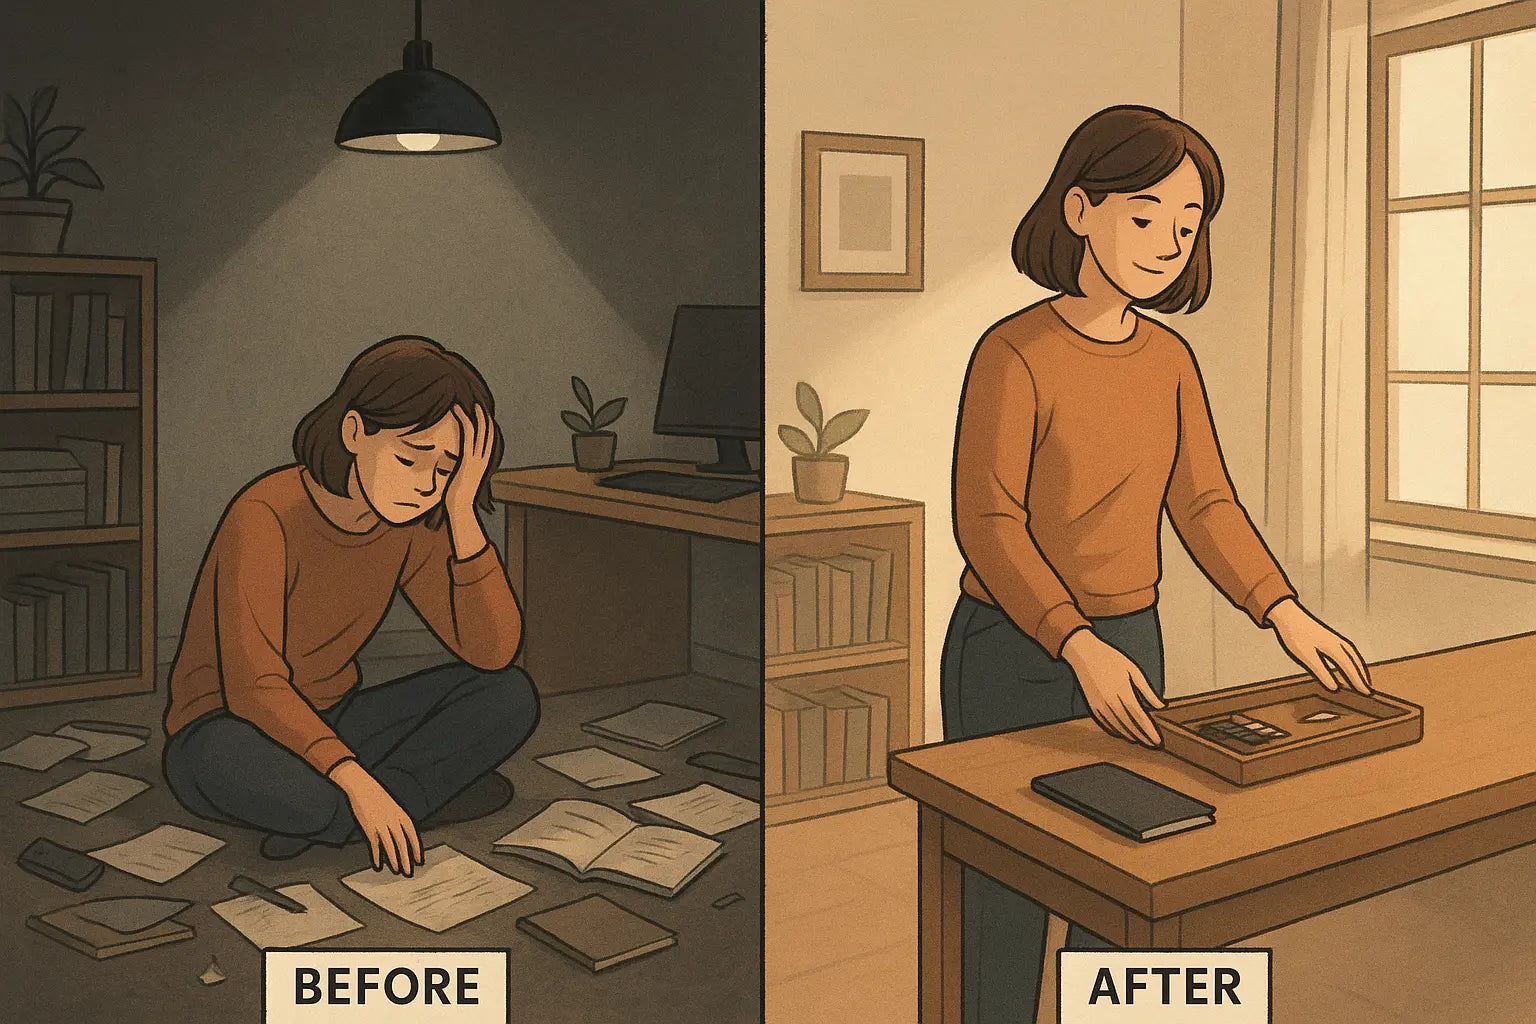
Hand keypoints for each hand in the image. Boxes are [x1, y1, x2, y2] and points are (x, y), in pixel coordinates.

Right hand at [329, 760, 422, 874]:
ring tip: (397, 870)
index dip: (417, 848)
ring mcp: (382, 824)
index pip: (413, 835)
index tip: (419, 860)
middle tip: (409, 871)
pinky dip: (377, 856)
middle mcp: (393, 820)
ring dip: (394, 860)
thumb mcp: (393, 807)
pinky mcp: (369, 828)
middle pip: (403, 843)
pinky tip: (378, 864)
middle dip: (406, 859)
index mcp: (401, 814)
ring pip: (390, 846)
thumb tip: (403, 835)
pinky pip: (375, 845)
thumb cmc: (377, 796)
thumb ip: (398, 820)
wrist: (363, 787)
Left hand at [445, 404, 493, 518]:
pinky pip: (468, 435)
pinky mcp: (468, 459)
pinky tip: (457, 411)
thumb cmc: (457, 498)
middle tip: (477, 404)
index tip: (481, 416)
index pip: (488, 441)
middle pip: (488, 433)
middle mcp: (483, 460)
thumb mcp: (461, 480)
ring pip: (479, 431)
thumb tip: (452, 465)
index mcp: (482, 464)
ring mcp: (477, 459)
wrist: (460, 508)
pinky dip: (464, 420)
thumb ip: (460, 470)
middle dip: (483, 417)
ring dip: (474, 415)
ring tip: (468, 403)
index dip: (486, 427)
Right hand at [1061, 629, 1165, 746]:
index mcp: (1123, 691)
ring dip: (1129, 735)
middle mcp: (1111, 701)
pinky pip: (1104, 723)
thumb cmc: (1110, 658)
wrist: (1084, 653)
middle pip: (1129, 725)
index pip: (1139, 716)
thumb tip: (1159, 706)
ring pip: (1116, 726)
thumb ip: (1147, 690)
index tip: (1157, 740)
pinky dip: (1114, 730)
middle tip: (1151, 744)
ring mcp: (1100, 704)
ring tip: (1139, 741)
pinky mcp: (1092, 705)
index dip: (1149, 730)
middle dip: (1142, 736)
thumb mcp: (1133, 670)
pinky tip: (1121, 733)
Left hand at [1265, 598, 1371, 693]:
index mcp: (1333, 648)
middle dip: (1362, 677)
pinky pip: (1348, 651)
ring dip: (1359, 668)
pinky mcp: (1330, 637)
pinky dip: (1353, 660)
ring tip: (1364, 680)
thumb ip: (1321, 672)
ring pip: (1353, 656)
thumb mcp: (1306, 657)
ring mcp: (1335, 638)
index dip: (1358, 682)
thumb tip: (1334, 687)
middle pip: (1355, 662)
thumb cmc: (1295, 635)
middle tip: (1369, 691)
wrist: (1288, 615)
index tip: (1365, 693)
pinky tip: (1351, 663)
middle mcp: (1338, 643)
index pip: (1349, 668)